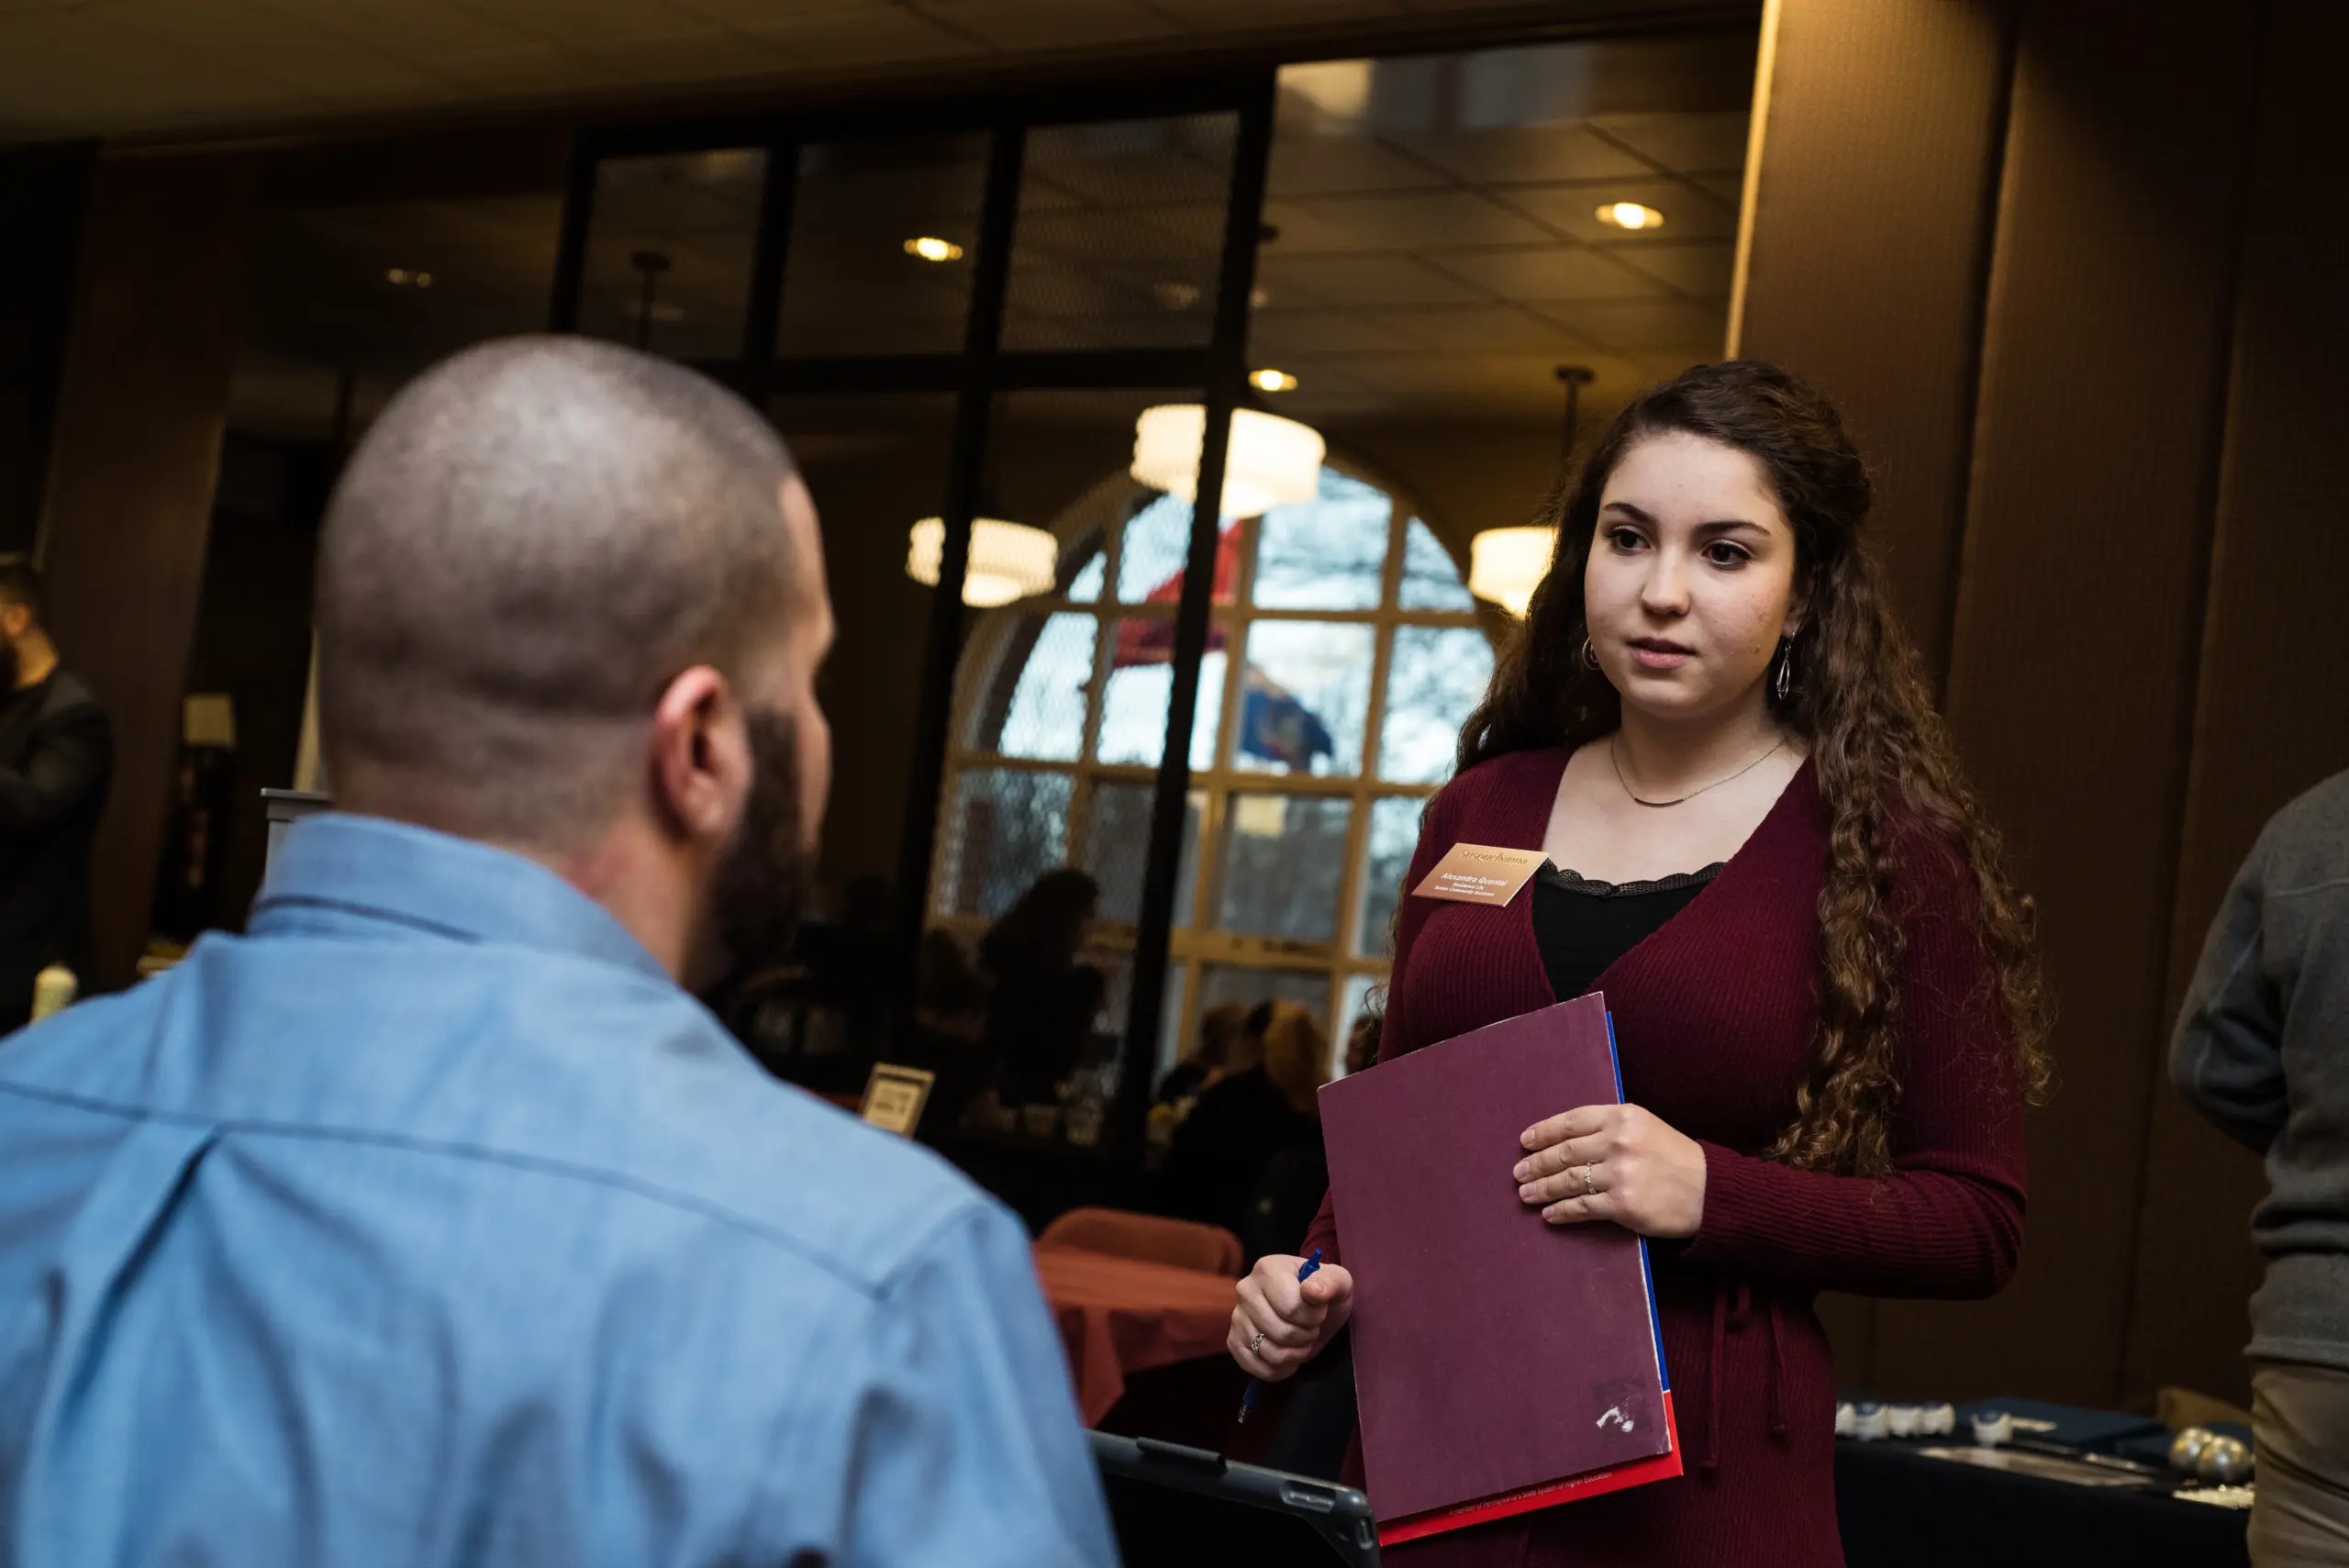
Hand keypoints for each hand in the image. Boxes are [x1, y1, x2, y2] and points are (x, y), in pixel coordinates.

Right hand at [1228, 1254, 1355, 1381]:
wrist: (1311, 1308)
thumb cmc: (1324, 1293)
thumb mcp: (1338, 1281)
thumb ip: (1330, 1282)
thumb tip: (1311, 1291)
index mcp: (1267, 1269)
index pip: (1291, 1308)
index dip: (1313, 1318)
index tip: (1319, 1311)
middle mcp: (1245, 1290)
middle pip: (1281, 1333)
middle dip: (1306, 1337)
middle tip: (1311, 1328)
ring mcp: (1236, 1317)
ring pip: (1270, 1353)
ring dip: (1296, 1354)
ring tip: (1300, 1341)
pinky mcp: (1234, 1341)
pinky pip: (1256, 1368)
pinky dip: (1279, 1369)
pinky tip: (1288, 1356)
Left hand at [1514, 1103, 1706, 1237]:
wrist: (1709, 1191)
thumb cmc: (1675, 1157)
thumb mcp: (1645, 1127)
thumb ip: (1609, 1127)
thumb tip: (1564, 1139)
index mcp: (1622, 1117)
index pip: (1571, 1121)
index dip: (1543, 1132)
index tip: (1525, 1142)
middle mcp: (1619, 1142)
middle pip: (1564, 1152)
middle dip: (1536, 1164)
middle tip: (1518, 1173)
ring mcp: (1620, 1174)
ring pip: (1568, 1181)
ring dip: (1542, 1189)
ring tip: (1525, 1194)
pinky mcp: (1623, 1205)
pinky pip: (1582, 1208)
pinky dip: (1561, 1211)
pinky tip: (1550, 1214)